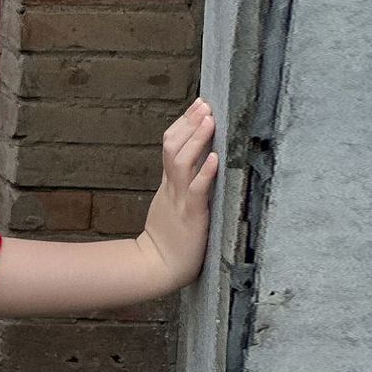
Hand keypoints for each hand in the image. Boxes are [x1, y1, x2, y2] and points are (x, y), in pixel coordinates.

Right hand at [138, 97, 218, 292]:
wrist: (157, 268)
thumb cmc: (169, 239)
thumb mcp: (170, 204)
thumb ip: (179, 184)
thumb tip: (195, 163)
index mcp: (169, 184)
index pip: (171, 146)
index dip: (184, 124)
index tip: (198, 105)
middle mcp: (173, 188)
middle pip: (174, 147)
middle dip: (190, 124)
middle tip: (204, 104)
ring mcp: (180, 201)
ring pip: (182, 163)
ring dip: (196, 140)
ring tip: (209, 120)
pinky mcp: (191, 216)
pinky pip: (196, 191)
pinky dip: (205, 173)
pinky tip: (214, 158)